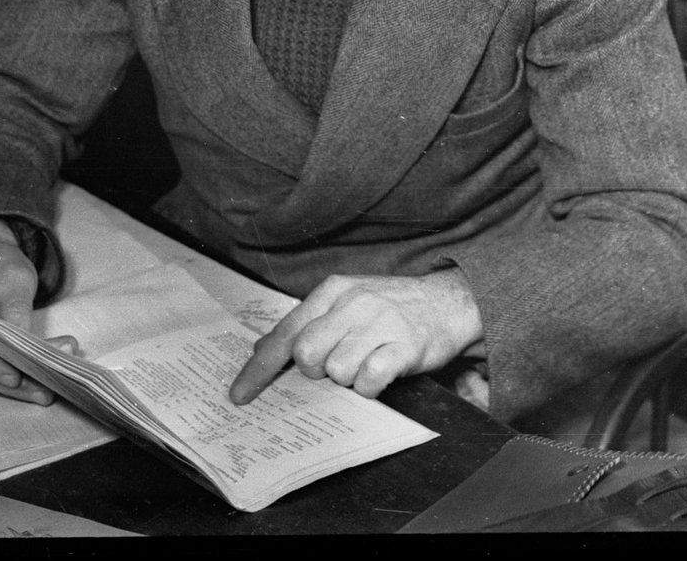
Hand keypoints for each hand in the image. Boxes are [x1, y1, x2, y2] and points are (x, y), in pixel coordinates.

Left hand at [228, 269, 482, 405]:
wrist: (446, 301)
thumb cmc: (388, 307)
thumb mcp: (344, 304)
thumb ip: (306, 324)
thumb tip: (262, 350)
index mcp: (333, 290)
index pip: (285, 332)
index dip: (259, 369)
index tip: (240, 395)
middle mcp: (354, 302)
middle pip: (306, 353)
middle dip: (314, 372)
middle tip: (333, 369)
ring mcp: (381, 322)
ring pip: (337, 370)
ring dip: (347, 380)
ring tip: (364, 366)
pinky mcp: (406, 345)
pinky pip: (371, 379)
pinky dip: (369, 388)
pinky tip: (378, 377)